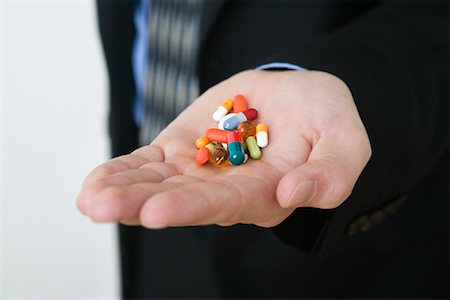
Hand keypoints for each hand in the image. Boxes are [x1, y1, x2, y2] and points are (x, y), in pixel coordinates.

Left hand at [77, 70, 370, 227]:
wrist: (300, 97)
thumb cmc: (327, 121)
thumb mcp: (345, 142)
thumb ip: (331, 175)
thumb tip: (294, 193)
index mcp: (265, 194)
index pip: (225, 204)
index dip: (191, 207)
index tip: (155, 212)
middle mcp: (227, 190)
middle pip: (181, 199)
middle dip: (141, 204)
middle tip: (102, 208)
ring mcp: (201, 169)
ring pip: (158, 183)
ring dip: (123, 190)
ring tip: (89, 198)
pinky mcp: (183, 148)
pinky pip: (150, 164)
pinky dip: (124, 170)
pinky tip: (96, 180)